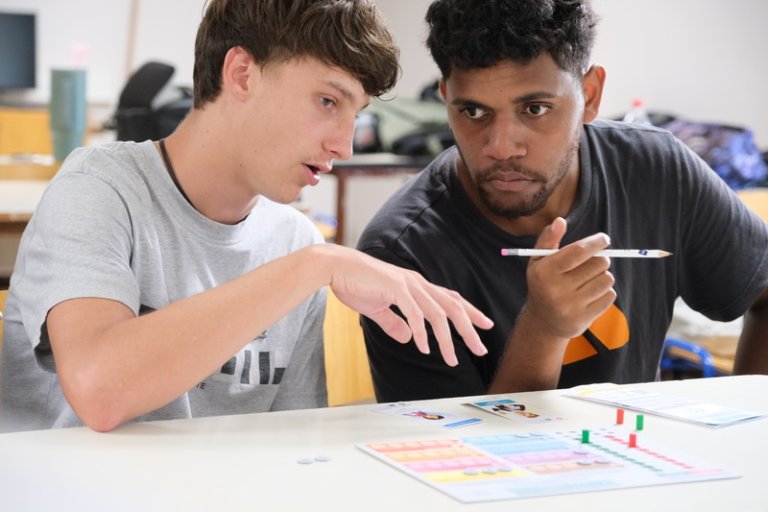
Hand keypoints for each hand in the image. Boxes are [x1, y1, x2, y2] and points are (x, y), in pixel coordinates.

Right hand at [326, 245, 492, 365]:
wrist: (334, 267)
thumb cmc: (354, 284)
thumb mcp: (377, 309)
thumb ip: (394, 323)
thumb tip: (409, 339)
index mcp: (416, 285)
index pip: (450, 298)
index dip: (470, 312)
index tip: (485, 325)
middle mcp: (417, 283)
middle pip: (453, 306)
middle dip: (469, 328)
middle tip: (481, 348)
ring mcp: (407, 284)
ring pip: (437, 313)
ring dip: (447, 339)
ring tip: (452, 359)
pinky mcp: (395, 288)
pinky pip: (414, 314)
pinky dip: (421, 332)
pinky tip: (424, 348)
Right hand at [523, 218, 615, 339]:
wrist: (543, 322)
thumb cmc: (543, 284)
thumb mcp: (538, 261)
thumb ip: (548, 239)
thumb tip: (560, 221)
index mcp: (544, 272)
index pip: (579, 251)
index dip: (595, 242)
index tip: (604, 239)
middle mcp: (556, 290)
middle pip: (598, 264)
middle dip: (600, 260)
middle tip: (593, 263)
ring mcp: (571, 306)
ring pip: (607, 280)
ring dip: (603, 276)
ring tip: (590, 280)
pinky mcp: (584, 318)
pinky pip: (610, 297)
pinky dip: (605, 292)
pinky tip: (592, 294)